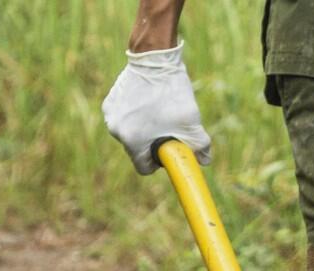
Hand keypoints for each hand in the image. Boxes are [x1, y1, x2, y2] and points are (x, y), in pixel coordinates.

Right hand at [102, 40, 210, 175]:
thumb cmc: (173, 94)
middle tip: (168, 128)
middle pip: (137, 150)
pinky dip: (136, 115)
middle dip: (153, 144)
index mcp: (132, 140)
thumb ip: (200, 148)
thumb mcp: (193, 125)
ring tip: (159, 112)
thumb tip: (204, 161)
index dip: (158, 163)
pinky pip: (125, 118)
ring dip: (144, 129)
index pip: (143, 168)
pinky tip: (148, 102)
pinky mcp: (109, 102)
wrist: (155, 59)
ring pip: (131, 134)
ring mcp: (110, 115)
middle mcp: (115, 130)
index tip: (168, 150)